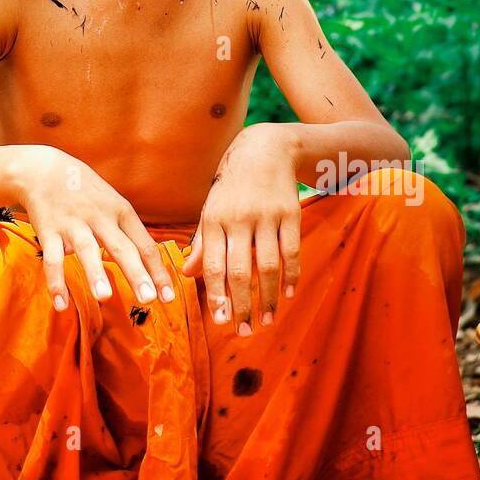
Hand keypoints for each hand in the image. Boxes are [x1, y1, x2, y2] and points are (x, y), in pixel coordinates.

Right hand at [12, 147, 175, 311]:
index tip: (169, 297)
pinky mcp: (49, 230)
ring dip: (95, 273)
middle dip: (136, 274)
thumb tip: (153, 265)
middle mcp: (101, 217)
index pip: (145, 245)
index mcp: (122, 212)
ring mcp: (74, 223)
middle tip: (149, 299)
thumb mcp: (114, 204)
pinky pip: (52, 259)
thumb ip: (130, 233)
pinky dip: (56, 282)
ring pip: (86, 249)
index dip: (158, 271)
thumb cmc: (87, 192)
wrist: (45, 170)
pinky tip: (61, 304)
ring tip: (105, 296)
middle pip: (122, 248)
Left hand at [182, 125, 300, 334]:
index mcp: (214, 219)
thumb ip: (201, 243)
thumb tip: (187, 273)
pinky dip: (291, 275)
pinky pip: (292, 251)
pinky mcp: (290, 213)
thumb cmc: (231, 185)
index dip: (217, 295)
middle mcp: (239, 219)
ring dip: (267, 297)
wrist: (264, 148)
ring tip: (266, 320)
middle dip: (241, 305)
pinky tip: (288, 293)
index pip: (213, 265)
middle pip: (240, 271)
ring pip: (268, 265)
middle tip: (244, 331)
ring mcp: (266, 216)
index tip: (220, 321)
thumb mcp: (210, 208)